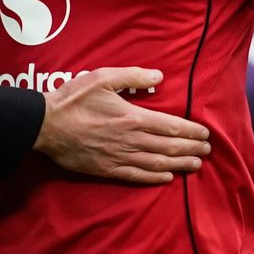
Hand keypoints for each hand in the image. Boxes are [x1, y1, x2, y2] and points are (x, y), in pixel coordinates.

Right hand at [33, 67, 209, 184]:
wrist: (45, 126)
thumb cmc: (73, 99)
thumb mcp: (102, 78)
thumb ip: (133, 76)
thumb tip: (159, 76)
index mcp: (132, 117)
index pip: (170, 126)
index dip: (191, 131)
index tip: (205, 133)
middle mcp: (130, 140)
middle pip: (169, 147)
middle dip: (191, 148)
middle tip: (208, 150)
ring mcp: (119, 157)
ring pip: (157, 163)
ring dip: (180, 164)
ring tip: (196, 165)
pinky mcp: (107, 169)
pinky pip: (137, 176)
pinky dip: (155, 178)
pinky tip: (167, 178)